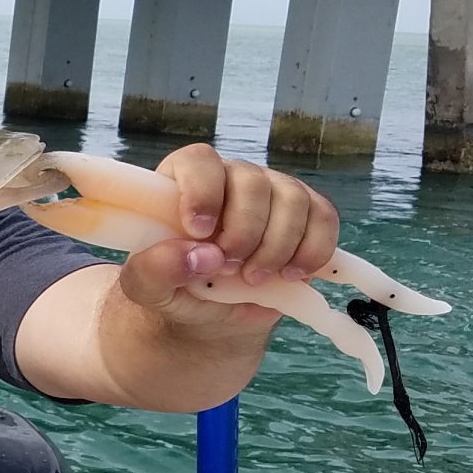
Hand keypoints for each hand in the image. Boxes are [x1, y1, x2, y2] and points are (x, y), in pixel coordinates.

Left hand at [115, 143, 340, 332]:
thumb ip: (156, 269)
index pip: (198, 161)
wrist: (212, 311)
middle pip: (252, 182)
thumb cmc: (175, 286)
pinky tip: (290, 274)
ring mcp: (273, 192)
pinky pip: (324, 218)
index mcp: (183, 181)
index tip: (199, 232)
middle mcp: (231, 178)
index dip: (203, 192)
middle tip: (227, 268)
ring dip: (276, 246)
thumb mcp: (148, 287)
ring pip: (292, 199)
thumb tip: (199, 256)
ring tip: (253, 278)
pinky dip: (312, 251)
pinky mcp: (308, 214)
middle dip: (244, 232)